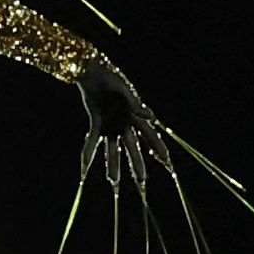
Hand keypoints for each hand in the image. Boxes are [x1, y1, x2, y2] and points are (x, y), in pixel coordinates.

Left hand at [74, 58, 169, 189]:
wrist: (93, 72)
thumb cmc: (112, 79)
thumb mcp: (125, 91)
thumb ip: (136, 105)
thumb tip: (152, 118)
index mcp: (135, 115)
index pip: (150, 135)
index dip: (158, 148)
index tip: (168, 162)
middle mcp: (124, 123)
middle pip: (132, 147)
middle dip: (137, 163)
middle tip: (142, 181)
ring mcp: (111, 124)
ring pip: (113, 148)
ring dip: (113, 164)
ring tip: (113, 181)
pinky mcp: (96, 122)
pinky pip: (92, 139)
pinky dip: (89, 150)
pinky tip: (85, 164)